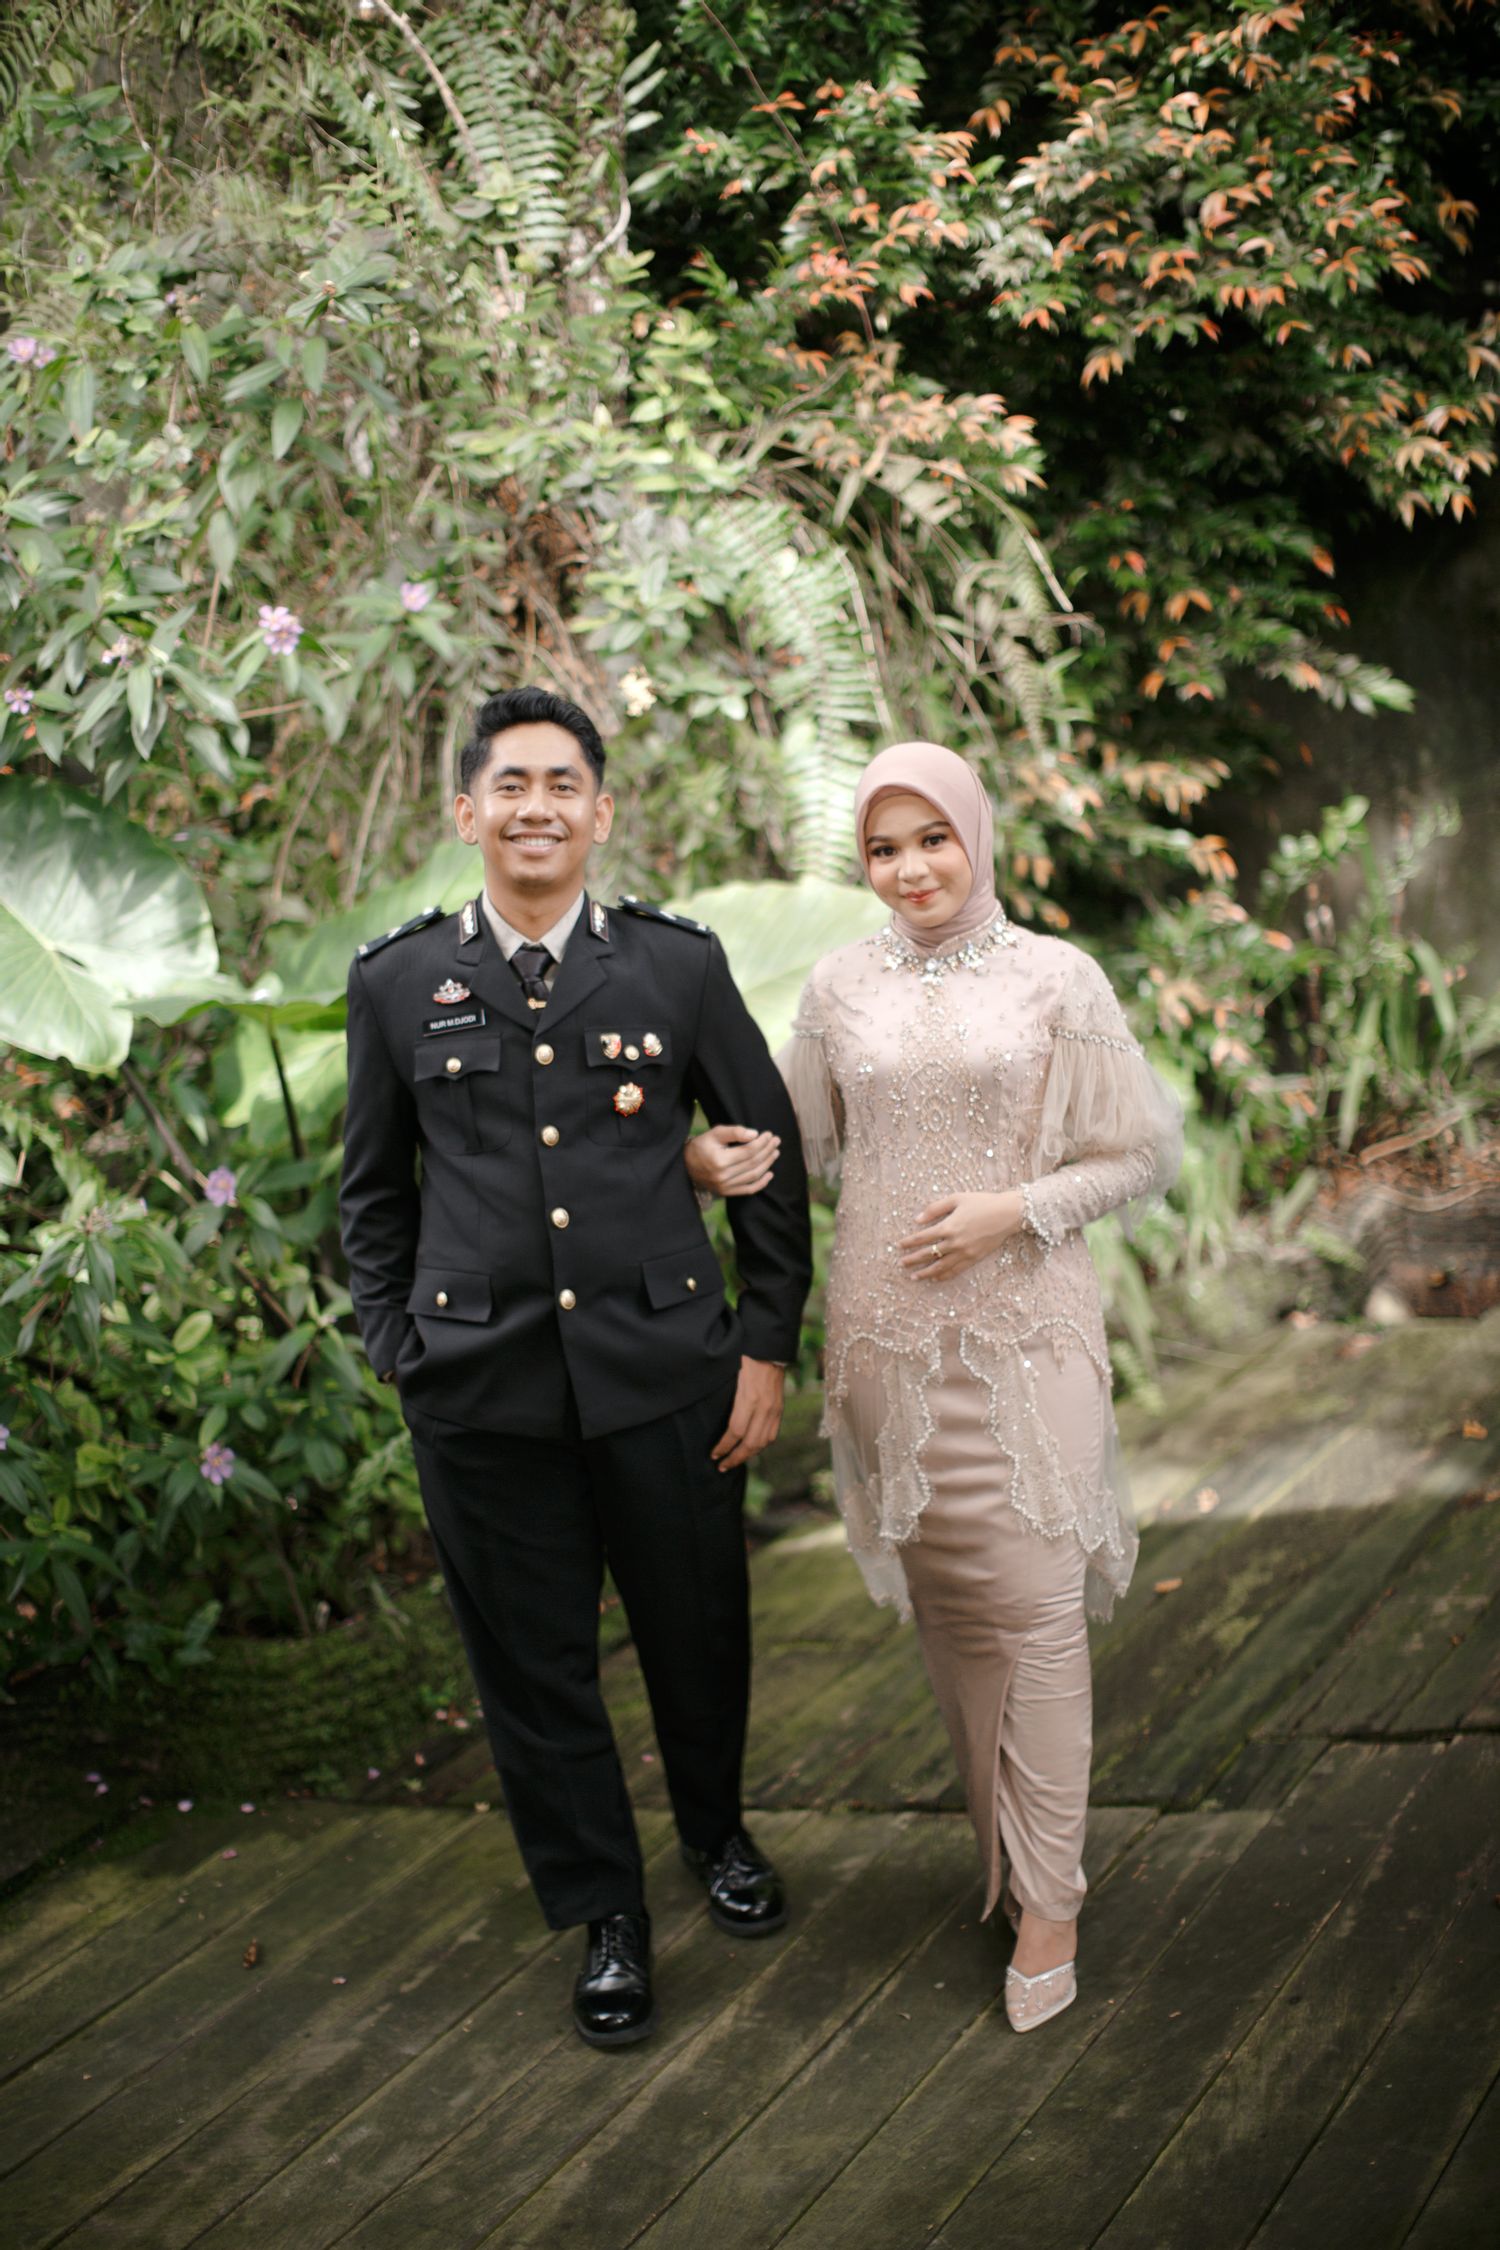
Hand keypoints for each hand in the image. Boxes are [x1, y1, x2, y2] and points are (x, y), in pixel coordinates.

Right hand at [684, 1123, 780, 1198]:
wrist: (686, 1165)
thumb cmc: (702, 1146)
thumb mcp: (714, 1133)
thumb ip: (734, 1132)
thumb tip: (754, 1134)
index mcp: (720, 1160)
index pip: (749, 1151)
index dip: (762, 1142)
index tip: (769, 1134)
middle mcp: (723, 1176)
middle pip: (753, 1163)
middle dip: (767, 1151)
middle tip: (776, 1141)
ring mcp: (725, 1186)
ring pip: (753, 1176)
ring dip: (767, 1164)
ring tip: (775, 1153)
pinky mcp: (726, 1193)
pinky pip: (748, 1190)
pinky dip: (761, 1183)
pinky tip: (770, 1174)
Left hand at [711, 1357, 784, 1472]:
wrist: (770, 1348)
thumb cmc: (745, 1357)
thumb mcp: (730, 1374)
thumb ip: (726, 1397)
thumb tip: (712, 1418)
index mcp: (749, 1398)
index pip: (735, 1432)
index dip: (724, 1446)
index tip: (713, 1454)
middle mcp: (764, 1407)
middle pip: (750, 1443)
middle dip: (735, 1458)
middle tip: (721, 1466)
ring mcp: (774, 1409)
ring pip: (763, 1442)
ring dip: (748, 1455)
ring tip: (735, 1461)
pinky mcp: (779, 1409)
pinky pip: (772, 1434)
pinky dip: (761, 1445)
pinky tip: (751, 1449)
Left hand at [899, 1191, 1023, 1281]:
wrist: (1007, 1214)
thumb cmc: (982, 1202)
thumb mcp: (956, 1199)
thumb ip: (935, 1208)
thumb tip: (917, 1219)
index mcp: (948, 1226)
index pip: (922, 1238)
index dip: (909, 1242)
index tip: (899, 1246)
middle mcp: (955, 1242)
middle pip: (928, 1254)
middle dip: (913, 1260)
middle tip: (901, 1264)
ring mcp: (965, 1253)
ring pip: (940, 1267)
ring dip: (925, 1273)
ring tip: (914, 1277)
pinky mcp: (974, 1259)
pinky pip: (956, 1271)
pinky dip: (944, 1276)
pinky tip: (936, 1279)